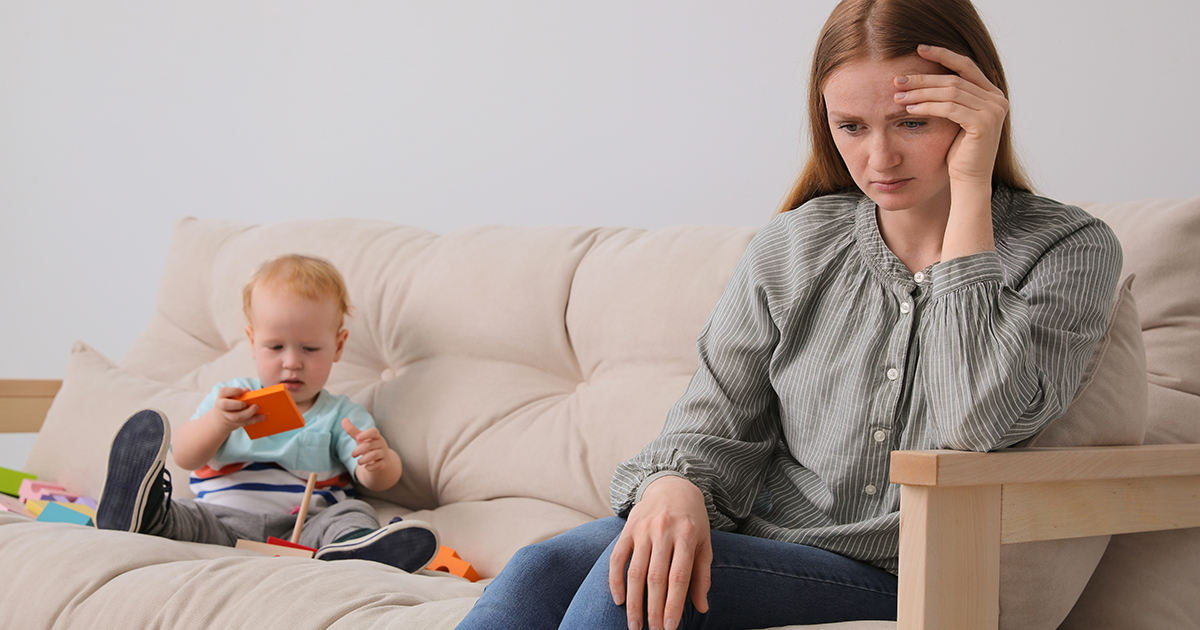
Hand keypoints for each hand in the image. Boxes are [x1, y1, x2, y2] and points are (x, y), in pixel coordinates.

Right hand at [211, 387, 262, 430]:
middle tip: (246, 403)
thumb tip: (247, 391)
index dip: (233, 391)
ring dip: (248, 413)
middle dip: (237, 404)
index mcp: (222, 396)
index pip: (224, 392)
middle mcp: (221, 406)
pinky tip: (262, 417)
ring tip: (257, 407)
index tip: (242, 391)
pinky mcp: (233, 424)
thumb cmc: (230, 402)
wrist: (221, 419)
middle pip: (226, 405)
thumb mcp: (231, 396)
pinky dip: (254, 420)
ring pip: (236, 417)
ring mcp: (226, 416)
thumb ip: (239, 392)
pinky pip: (244, 422)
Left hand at [342, 418, 389, 471]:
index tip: (357, 438)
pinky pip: (378, 465)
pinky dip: (371, 467)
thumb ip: (352, 430)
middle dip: (359, 450)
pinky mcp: (384, 463)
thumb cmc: (369, 446)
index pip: (374, 432)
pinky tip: (366, 467)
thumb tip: (343, 419)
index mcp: (376, 436)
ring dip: (364, 459)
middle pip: (370, 445)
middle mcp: (381, 443)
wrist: (382, 459)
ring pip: (374, 455)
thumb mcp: (361, 439)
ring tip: (359, 462)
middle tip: (352, 455)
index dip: (366, 434)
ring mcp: (384, 453)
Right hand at [609, 475, 711, 629]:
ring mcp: (643, 530)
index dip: (674, 605)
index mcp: (687, 536)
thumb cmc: (692, 520)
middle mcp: (664, 532)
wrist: (673, 486)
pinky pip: (617, 558)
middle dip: (653, 609)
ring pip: (635, 572)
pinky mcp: (627, 529)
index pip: (679, 578)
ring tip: (635, 625)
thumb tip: (702, 607)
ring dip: (634, 602)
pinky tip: (619, 600)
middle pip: (656, 578)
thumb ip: (702, 575)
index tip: (670, 628)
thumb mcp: (704, 543)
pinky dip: (615, 581)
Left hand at [893, 44, 1007, 186]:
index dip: (942, 55)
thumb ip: (951, 97)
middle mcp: (997, 99)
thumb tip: (925, 76)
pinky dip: (927, 107)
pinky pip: (950, 108)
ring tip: (898, 95)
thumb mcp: (954, 118)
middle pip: (954, 79)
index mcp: (992, 93)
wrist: (968, 181)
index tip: (919, 49)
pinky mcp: (984, 123)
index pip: (965, 66)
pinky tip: (910, 109)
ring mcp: (994, 110)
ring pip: (951, 91)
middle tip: (898, 80)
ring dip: (921, 92)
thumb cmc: (958, 152)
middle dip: (923, 78)